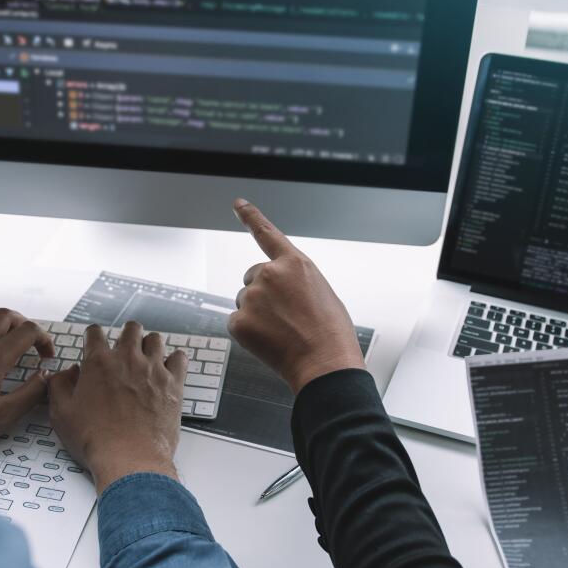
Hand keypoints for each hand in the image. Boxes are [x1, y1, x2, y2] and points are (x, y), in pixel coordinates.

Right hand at [48, 322, 186, 493]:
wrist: (130, 458)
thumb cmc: (96, 439)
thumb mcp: (62, 413)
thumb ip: (59, 385)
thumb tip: (67, 373)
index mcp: (99, 362)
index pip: (95, 332)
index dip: (93, 336)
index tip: (94, 342)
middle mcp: (128, 359)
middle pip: (131, 328)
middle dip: (126, 335)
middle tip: (123, 348)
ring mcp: (153, 370)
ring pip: (155, 339)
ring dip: (149, 345)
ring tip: (145, 357)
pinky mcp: (173, 384)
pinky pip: (180, 358)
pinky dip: (174, 359)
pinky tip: (168, 367)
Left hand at [229, 199, 365, 393]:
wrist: (325, 363)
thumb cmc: (331, 333)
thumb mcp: (321, 293)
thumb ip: (294, 282)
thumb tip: (278, 291)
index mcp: (295, 263)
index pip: (267, 233)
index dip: (250, 217)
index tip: (237, 204)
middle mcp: (270, 273)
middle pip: (252, 278)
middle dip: (263, 295)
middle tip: (286, 317)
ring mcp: (252, 296)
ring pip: (244, 301)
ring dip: (257, 314)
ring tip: (283, 331)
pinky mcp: (239, 320)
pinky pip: (236, 322)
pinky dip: (248, 332)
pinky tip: (269, 341)